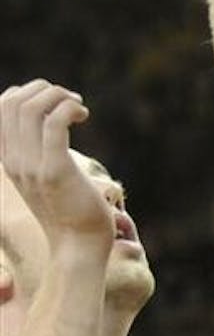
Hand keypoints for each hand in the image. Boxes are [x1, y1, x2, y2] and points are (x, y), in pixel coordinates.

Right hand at [0, 80, 112, 260]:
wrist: (78, 245)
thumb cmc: (72, 210)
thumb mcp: (48, 177)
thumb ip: (41, 152)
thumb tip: (54, 122)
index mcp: (9, 160)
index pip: (0, 108)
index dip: (27, 93)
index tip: (56, 104)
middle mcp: (14, 161)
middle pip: (12, 102)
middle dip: (45, 89)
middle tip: (72, 102)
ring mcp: (31, 166)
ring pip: (30, 108)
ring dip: (59, 96)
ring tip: (79, 108)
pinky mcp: (55, 171)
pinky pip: (54, 123)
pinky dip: (69, 108)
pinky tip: (84, 115)